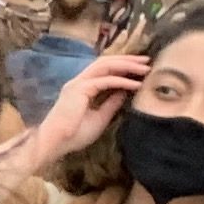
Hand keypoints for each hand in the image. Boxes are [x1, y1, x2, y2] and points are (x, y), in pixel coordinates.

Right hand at [21, 45, 147, 171]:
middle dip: (128, 60)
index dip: (123, 66)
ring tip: (145, 68)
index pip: (104, 70)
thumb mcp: (100, 118)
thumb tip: (125, 92)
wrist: (55, 143)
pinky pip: (106, 81)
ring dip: (127, 65)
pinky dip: (122, 81)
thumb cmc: (73, 136)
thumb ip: (111, 103)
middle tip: (148, 60)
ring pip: (106, 66)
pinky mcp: (80, 89)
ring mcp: (78, 84)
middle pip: (106, 62)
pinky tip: (136, 84)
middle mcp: (79, 82)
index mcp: (81, 88)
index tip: (141, 69)